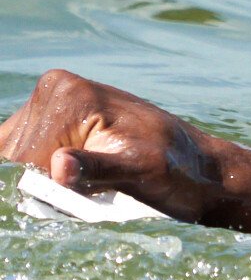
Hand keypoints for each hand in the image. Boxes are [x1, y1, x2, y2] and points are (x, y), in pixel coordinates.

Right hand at [0, 70, 230, 224]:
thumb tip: (61, 166)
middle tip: (91, 187)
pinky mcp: (57, 122)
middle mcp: (54, 90)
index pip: (19, 156)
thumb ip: (98, 168)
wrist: (202, 167)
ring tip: (92, 183)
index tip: (80, 189)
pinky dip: (45, 176)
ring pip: (18, 159)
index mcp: (68, 94)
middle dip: (43, 182)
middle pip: (13, 156)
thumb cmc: (177, 171)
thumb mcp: (142, 172)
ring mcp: (53, 106)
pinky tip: (81, 178)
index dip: (43, 184)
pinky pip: (27, 157)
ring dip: (45, 182)